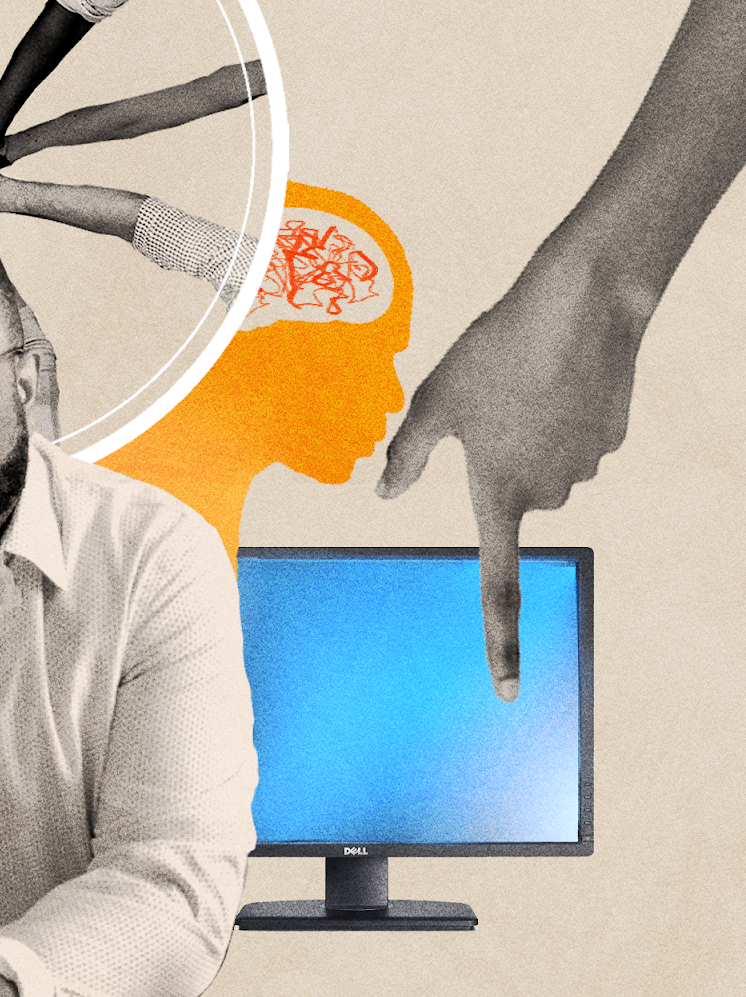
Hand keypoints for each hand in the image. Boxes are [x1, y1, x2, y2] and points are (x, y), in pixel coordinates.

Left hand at [377, 244, 645, 700]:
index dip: (500, 641)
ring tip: (525, 382)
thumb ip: (408, 456)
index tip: (506, 690)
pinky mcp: (612, 439)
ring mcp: (584, 468)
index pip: (497, 585)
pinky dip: (562, 416)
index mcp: (497, 495)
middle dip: (499, 460)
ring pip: (545, 466)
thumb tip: (384, 492)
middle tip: (493, 402)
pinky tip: (559, 378)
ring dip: (530, 435)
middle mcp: (546, 493)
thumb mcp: (434, 402)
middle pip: (513, 493)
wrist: (582, 305)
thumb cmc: (495, 353)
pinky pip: (575, 440)